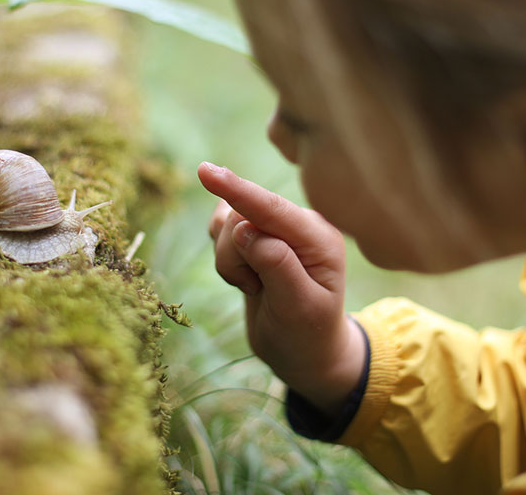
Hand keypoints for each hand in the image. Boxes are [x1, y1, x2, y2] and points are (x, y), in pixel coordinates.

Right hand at [199, 161, 365, 415]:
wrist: (305, 353)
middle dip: (235, 256)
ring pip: (228, 225)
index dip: (239, 191)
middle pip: (243, 217)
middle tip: (254, 289)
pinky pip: (222, 230)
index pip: (272, 210)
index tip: (206, 172)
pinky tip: (246, 276)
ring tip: (256, 288)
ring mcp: (276, 228)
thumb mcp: (300, 308)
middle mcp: (299, 225)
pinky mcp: (256, 235)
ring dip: (229, 261)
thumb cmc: (308, 334)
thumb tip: (245, 229)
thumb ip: (277, 265)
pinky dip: (225, 256)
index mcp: (319, 238)